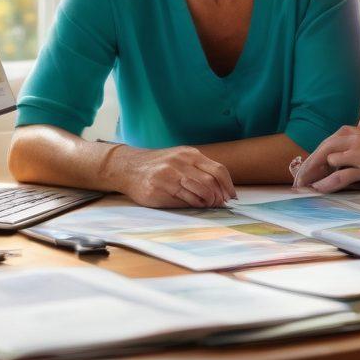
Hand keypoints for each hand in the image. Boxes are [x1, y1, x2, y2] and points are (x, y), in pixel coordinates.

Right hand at [113, 145, 236, 207]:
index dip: (228, 186)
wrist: (129, 168)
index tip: (231, 197)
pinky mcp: (158, 188)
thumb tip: (222, 191)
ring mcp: (169, 175)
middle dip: (218, 197)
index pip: (218, 170)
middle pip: (211, 182)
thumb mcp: (180, 159)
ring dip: (207, 202)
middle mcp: (180, 162)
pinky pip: (183, 200)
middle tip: (217, 204)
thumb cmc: (159, 166)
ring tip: (205, 205)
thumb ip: (199, 170)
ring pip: (200, 192)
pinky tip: (192, 205)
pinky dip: (193, 205)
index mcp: (189, 154)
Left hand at [292, 125, 359, 192]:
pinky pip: (340, 175)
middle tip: (299, 176)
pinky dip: (326, 183)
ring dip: (315, 173)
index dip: (318, 153)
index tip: (309, 164)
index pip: (331, 140)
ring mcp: (358, 151)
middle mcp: (355, 137)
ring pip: (328, 160)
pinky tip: (318, 189)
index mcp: (357, 130)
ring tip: (305, 184)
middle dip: (309, 163)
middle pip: (324, 148)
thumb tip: (350, 145)